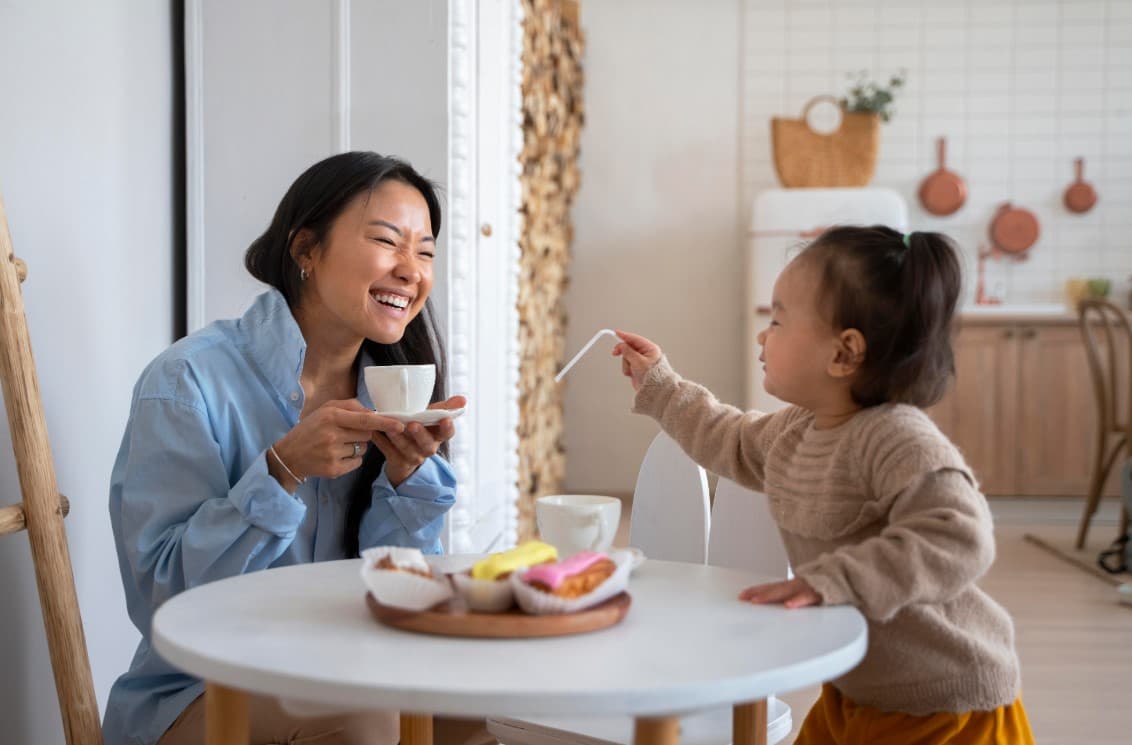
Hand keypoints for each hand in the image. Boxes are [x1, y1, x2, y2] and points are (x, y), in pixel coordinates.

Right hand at [271, 400, 405, 490]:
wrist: (289, 455)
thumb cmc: (310, 429)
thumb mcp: (325, 410)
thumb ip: (350, 406)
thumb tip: (373, 412)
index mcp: (331, 416)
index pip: (364, 419)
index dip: (384, 422)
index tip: (399, 425)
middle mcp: (332, 435)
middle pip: (367, 434)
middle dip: (363, 433)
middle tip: (345, 433)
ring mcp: (333, 454)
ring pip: (363, 448)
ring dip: (356, 446)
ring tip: (336, 445)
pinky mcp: (334, 469)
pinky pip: (357, 462)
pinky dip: (351, 459)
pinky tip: (335, 456)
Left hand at [372, 395, 465, 486]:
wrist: (403, 457)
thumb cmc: (419, 431)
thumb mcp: (430, 419)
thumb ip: (443, 407)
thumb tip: (463, 399)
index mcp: (438, 437)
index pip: (447, 433)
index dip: (448, 428)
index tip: (446, 419)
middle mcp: (428, 449)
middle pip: (427, 444)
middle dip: (420, 434)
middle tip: (412, 424)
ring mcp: (413, 457)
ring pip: (406, 448)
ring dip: (397, 437)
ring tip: (389, 427)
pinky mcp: (397, 462)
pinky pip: (388, 452)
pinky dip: (381, 441)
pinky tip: (374, 432)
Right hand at [611, 330, 662, 390]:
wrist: (654, 391)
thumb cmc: (653, 376)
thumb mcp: (638, 361)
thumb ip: (628, 351)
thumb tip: (622, 345)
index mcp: (650, 349)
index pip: (635, 339)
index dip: (625, 336)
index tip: (616, 333)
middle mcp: (646, 354)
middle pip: (629, 347)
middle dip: (623, 352)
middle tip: (615, 352)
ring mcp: (641, 362)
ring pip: (626, 357)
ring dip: (626, 364)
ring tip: (632, 370)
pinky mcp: (637, 369)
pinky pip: (627, 365)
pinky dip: (627, 369)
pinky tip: (632, 374)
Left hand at [738, 577, 821, 608]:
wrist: (847, 576)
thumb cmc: (825, 588)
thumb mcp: (805, 593)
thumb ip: (792, 598)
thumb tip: (779, 607)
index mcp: (793, 585)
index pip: (771, 587)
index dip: (756, 591)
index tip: (742, 596)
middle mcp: (798, 584)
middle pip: (775, 588)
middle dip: (759, 593)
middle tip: (745, 598)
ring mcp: (808, 587)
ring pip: (787, 591)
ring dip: (771, 595)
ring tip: (758, 601)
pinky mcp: (821, 593)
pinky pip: (808, 597)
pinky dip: (798, 600)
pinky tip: (788, 605)